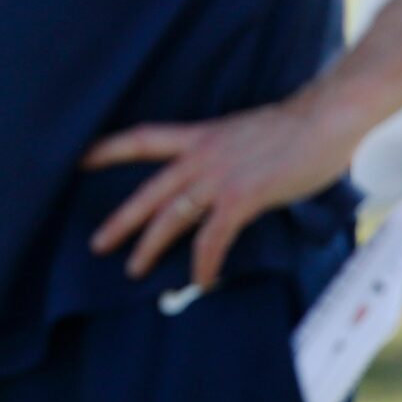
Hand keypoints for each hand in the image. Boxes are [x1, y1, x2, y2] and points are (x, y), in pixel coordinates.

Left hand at [83, 88, 359, 289]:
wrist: (323, 120)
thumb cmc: (292, 128)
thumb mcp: (243, 134)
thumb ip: (224, 154)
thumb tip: (219, 176)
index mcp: (200, 135)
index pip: (142, 138)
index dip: (107, 149)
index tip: (78, 158)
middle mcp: (201, 154)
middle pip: (148, 189)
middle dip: (120, 218)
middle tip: (96, 243)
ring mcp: (220, 176)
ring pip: (171, 215)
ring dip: (150, 246)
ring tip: (134, 269)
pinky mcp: (243, 197)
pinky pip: (213, 237)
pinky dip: (204, 262)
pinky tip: (202, 281)